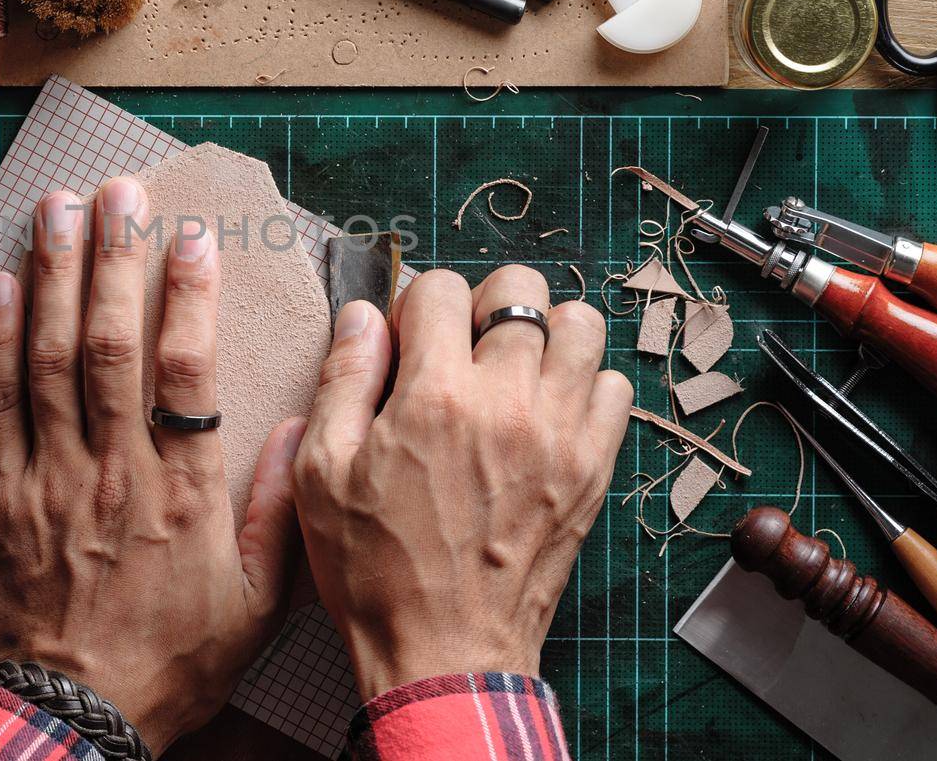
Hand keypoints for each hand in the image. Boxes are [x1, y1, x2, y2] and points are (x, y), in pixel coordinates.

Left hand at [0, 179, 305, 752]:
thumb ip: (277, 515)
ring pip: (50, 358)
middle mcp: (115, 470)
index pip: (184, 372)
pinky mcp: (2, 494)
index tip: (190, 236)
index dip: (186, 295)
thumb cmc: (170, 664)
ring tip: (56, 209)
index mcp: (183, 492)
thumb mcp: (254, 606)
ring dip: (53, 276)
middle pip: (111, 344)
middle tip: (117, 191)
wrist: (72, 718)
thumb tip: (291, 431)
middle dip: (113, 258)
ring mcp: (51, 476)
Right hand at [293, 267, 630, 698]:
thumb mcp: (323, 472)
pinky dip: (584, 384)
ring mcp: (561, 435)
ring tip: (511, 370)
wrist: (445, 650)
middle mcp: (508, 403)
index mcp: (435, 396)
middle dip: (482, 304)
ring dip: (544, 333)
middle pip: (518, 288)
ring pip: (581, 325)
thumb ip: (343, 380)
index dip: (414, 306)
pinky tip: (545, 411)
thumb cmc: (376, 569)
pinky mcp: (592, 469)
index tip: (406, 342)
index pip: (440, 287)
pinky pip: (613, 388)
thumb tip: (362, 314)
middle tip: (460, 348)